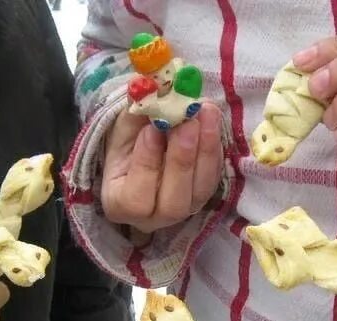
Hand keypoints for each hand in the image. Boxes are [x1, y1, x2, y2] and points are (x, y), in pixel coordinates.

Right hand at [102, 103, 222, 233]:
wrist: (144, 150)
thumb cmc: (126, 144)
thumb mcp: (121, 128)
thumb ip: (134, 113)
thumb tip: (149, 86)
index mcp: (121, 206)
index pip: (136, 199)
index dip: (146, 165)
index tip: (151, 129)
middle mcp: (155, 217)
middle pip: (174, 203)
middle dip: (182, 159)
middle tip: (187, 120)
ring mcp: (185, 209)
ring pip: (200, 191)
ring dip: (206, 149)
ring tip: (205, 111)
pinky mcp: (205, 194)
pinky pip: (214, 176)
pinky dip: (215, 147)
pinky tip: (211, 119)